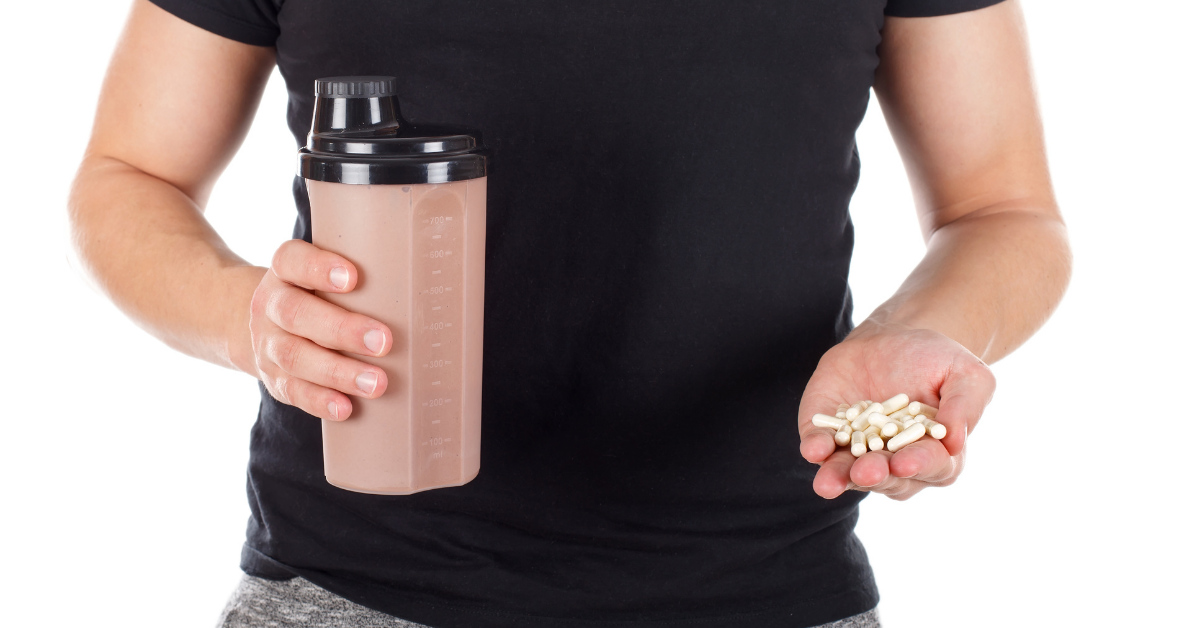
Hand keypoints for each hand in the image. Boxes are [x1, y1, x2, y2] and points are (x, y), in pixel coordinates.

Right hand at [248, 240, 392, 420]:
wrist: (261, 323)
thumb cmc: (318, 295)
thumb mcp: (326, 277)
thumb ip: (362, 277)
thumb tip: (428, 288)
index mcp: (285, 271)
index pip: (291, 260)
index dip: (318, 268)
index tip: (353, 277)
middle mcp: (270, 305)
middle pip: (295, 313)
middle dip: (342, 330)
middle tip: (383, 342)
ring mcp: (267, 343)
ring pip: (294, 356)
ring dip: (337, 372)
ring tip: (375, 383)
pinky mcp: (272, 377)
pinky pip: (292, 391)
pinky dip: (319, 400)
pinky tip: (345, 408)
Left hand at [797, 322, 994, 499]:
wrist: (891, 338)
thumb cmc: (936, 360)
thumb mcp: (966, 374)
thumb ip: (966, 406)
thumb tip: (955, 442)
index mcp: (936, 454)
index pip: (931, 467)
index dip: (919, 465)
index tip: (906, 463)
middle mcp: (895, 463)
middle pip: (887, 478)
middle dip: (876, 475)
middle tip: (867, 471)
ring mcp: (857, 452)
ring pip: (847, 473)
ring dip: (839, 477)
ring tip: (828, 481)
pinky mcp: (826, 434)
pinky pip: (819, 447)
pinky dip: (815, 449)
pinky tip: (813, 449)